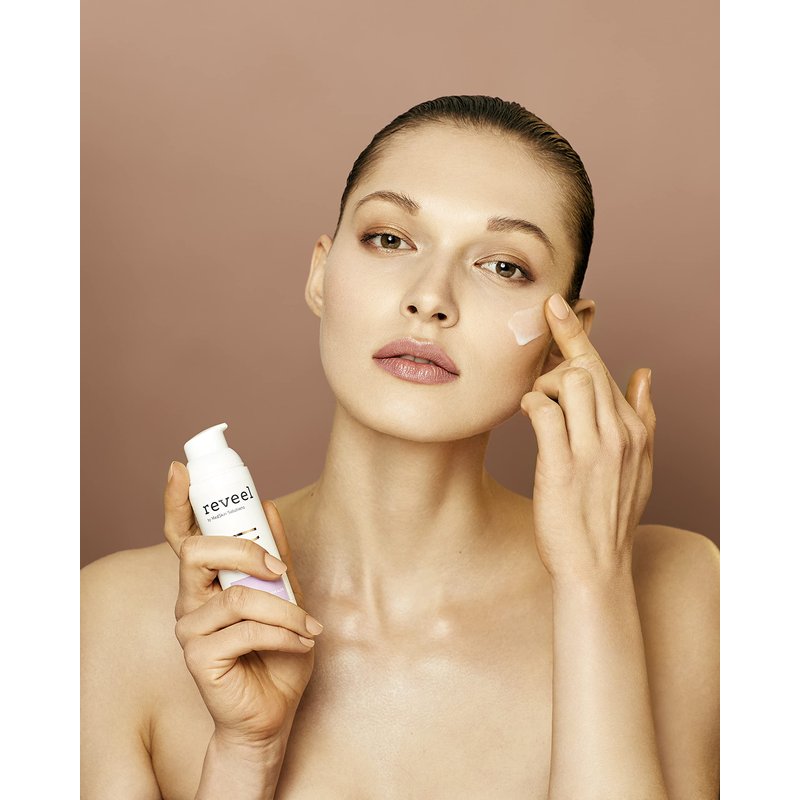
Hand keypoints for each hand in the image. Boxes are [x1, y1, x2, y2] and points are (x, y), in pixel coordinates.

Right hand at [163, 462, 319, 749]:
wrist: (274, 711)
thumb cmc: (277, 652)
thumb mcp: (285, 596)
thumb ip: (275, 557)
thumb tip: (268, 508)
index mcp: (206, 580)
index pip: (182, 535)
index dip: (176, 502)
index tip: (180, 469)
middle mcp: (190, 600)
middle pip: (198, 551)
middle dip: (245, 550)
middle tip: (279, 568)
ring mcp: (190, 629)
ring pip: (236, 595)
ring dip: (284, 609)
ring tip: (308, 626)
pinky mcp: (199, 657)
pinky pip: (247, 630)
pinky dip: (284, 634)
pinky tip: (301, 644)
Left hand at [520, 293, 655, 585]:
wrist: (596, 565)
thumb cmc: (610, 512)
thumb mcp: (640, 464)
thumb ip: (643, 415)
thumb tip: (644, 372)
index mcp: (633, 429)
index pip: (603, 368)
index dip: (575, 334)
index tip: (555, 304)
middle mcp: (617, 433)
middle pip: (586, 367)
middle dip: (555, 355)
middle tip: (537, 369)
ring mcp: (591, 448)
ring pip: (569, 381)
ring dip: (543, 382)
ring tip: (536, 402)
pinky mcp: (561, 464)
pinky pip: (543, 411)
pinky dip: (531, 403)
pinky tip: (527, 414)